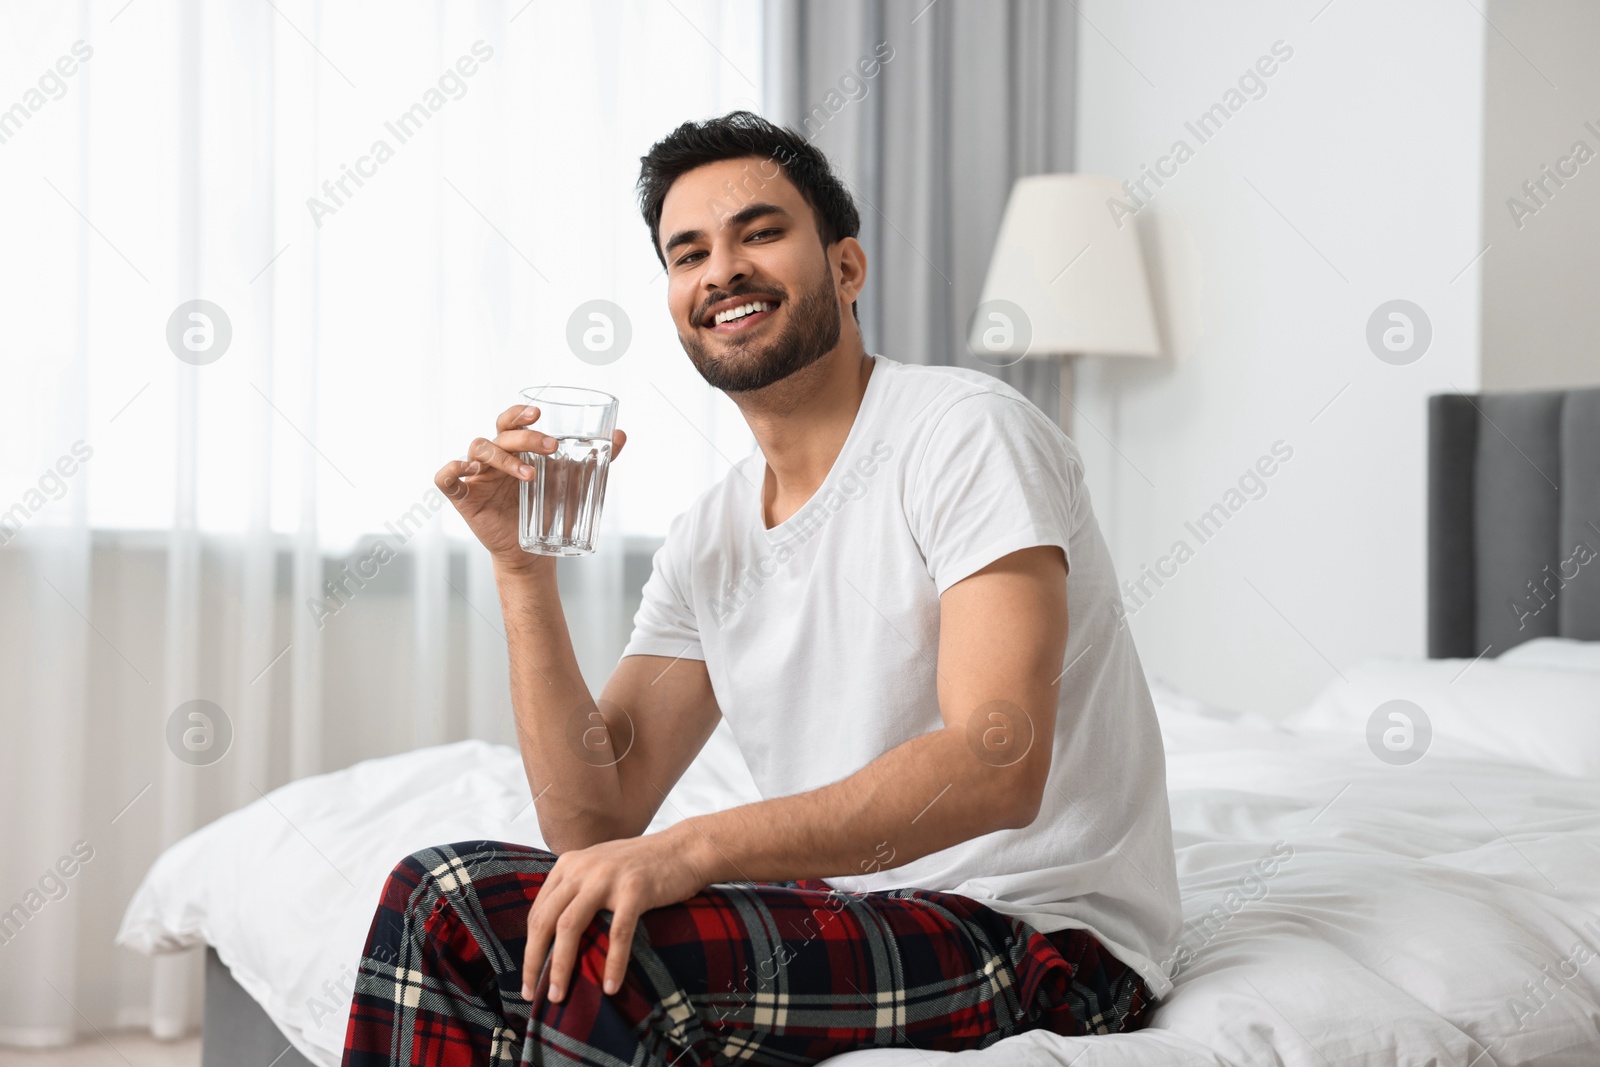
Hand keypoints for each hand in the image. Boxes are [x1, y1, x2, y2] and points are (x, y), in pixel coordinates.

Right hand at [434, 404, 627, 573]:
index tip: (539, 414)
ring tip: (529, 475)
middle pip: (499, 433)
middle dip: (524, 437)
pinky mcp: (464, 498)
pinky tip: (468, 470)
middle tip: (550, 447)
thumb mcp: (574, 483)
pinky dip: (451, 470)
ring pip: (477, 449)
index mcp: (514, 449)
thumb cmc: (550, 511)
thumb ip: (598, 459)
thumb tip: (622, 435)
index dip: (519, 413)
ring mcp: (476, 476)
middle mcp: (493, 458)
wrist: (533, 552)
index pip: (509, 420)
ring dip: (503, 457)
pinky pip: (445, 479)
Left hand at [522, 824, 714, 1003]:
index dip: (529, 947)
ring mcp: (607, 877)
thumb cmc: (644, 866)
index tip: (530, 976)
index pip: (538, 912)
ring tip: (559, 995)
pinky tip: (610, 987)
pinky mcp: (635, 889)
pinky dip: (612, 963)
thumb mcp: (601, 868)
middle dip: (534, 961)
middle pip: (545, 921)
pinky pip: (618, 932)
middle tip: (531, 993)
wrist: (686, 847)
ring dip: (561, 966)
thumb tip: (557, 935)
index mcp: (569, 865)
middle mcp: (582, 868)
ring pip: (570, 927)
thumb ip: (578, 890)